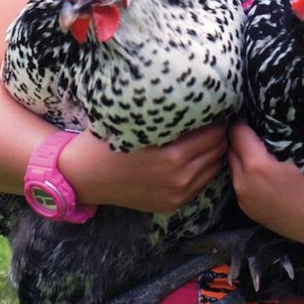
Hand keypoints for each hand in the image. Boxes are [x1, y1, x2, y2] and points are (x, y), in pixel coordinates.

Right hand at [58, 123, 228, 213]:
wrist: (84, 176)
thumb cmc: (107, 141)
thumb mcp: (138, 122)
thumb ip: (169, 116)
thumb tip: (198, 99)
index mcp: (173, 157)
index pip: (213, 134)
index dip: (217, 118)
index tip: (216, 107)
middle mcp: (179, 179)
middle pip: (217, 151)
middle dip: (219, 135)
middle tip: (215, 119)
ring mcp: (176, 195)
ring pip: (213, 169)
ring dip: (213, 152)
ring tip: (207, 136)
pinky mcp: (172, 204)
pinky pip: (200, 184)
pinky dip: (203, 169)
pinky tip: (195, 156)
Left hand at [228, 120, 303, 249]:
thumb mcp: (297, 150)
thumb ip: (272, 136)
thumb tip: (258, 123)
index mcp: (255, 164)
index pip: (236, 132)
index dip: (243, 120)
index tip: (251, 114)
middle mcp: (243, 183)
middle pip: (231, 150)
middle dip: (240, 139)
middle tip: (256, 131)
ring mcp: (245, 200)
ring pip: (235, 169)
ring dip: (243, 159)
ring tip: (261, 153)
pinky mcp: (250, 212)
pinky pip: (241, 187)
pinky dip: (247, 177)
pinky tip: (265, 176)